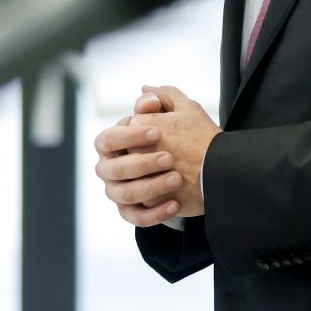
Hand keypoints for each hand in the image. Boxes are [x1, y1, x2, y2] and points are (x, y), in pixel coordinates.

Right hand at [93, 83, 220, 226]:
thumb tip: (147, 92)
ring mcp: (118, 191)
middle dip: (142, 163)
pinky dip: (154, 214)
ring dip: (151, 187)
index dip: (129, 137)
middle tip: (170, 157)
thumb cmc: (183, 135)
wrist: (202, 166)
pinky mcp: (132, 210)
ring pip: (125, 194)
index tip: (158, 133)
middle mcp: (110, 168)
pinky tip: (175, 204)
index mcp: (113, 142)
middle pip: (114, 169)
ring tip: (177, 178)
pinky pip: (136, 217)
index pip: (108, 139)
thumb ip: (163, 99)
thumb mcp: (179, 113)